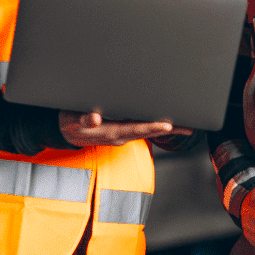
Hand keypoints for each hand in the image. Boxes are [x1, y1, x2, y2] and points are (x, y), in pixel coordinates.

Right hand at [59, 110, 192, 146]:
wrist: (66, 131)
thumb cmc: (71, 122)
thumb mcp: (72, 120)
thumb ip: (83, 119)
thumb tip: (94, 118)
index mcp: (111, 132)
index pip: (136, 129)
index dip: (152, 127)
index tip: (168, 126)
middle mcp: (120, 135)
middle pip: (148, 132)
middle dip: (168, 130)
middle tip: (188, 127)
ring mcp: (123, 134)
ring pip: (148, 131)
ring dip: (166, 129)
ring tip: (186, 126)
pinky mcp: (122, 131)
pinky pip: (143, 129)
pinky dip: (157, 127)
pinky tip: (169, 124)